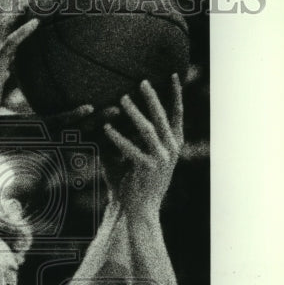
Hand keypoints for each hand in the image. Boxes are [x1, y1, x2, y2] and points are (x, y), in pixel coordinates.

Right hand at [0, 11, 42, 122]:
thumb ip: (0, 70)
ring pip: (6, 26)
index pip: (0, 27)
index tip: (28, 5)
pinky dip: (23, 31)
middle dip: (19, 7)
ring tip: (38, 0)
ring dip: (22, 12)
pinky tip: (36, 23)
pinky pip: (11, 42)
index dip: (13, 15)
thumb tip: (8, 68)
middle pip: (3, 21)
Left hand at [102, 75, 183, 213]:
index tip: (174, 74)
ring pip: (148, 129)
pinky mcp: (147, 168)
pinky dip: (117, 138)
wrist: (138, 210)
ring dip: (134, 113)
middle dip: (152, 97)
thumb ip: (131, 136)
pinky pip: (130, 149)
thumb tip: (114, 114)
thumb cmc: (132, 181)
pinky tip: (106, 128)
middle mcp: (171, 149)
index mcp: (173, 144)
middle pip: (162, 117)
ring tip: (121, 99)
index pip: (177, 114)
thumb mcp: (136, 155)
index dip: (176, 93)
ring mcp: (161, 159)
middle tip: (141, 81)